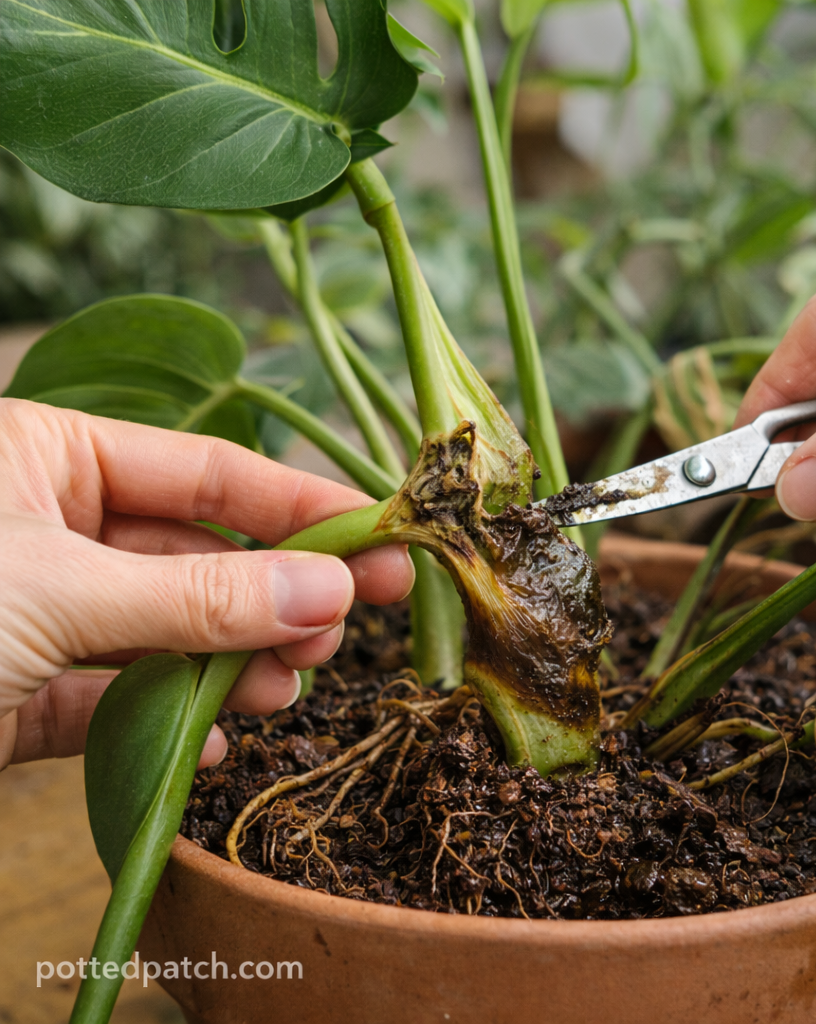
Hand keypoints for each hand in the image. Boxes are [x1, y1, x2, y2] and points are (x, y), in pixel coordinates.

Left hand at [0, 399, 413, 768]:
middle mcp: (52, 528)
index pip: (209, 473)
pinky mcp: (19, 698)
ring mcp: (40, 615)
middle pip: (201, 558)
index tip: (382, 538)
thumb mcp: (61, 589)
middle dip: (273, 599)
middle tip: (336, 630)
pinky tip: (212, 742)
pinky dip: (168, 725)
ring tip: (280, 688)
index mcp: (49, 459)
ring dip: (232, 666)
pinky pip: (114, 704)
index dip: (303, 506)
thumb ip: (199, 596)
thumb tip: (331, 591)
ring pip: (168, 634)